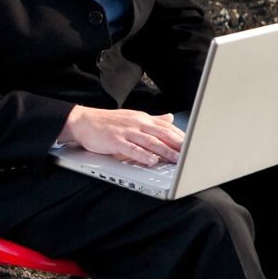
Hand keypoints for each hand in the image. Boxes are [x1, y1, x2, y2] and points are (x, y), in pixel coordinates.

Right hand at [60, 106, 184, 166]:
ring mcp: (127, 132)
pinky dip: (143, 155)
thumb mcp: (134, 118)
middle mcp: (138, 123)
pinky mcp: (115, 140)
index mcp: (144, 119)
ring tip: (177, 160)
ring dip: (165, 151)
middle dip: (178, 145)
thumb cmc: (109, 122)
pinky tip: (152, 161)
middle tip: (190, 154)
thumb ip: (153, 120)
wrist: (84, 120)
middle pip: (162, 134)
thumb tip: (171, 118)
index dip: (181, 137)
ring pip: (150, 142)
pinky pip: (132, 149)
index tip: (193, 146)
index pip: (167, 127)